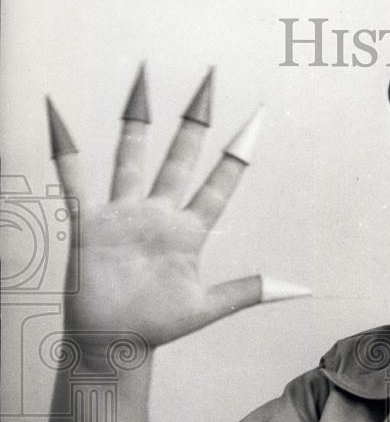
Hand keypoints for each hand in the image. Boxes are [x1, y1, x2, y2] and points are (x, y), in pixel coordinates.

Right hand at [48, 66, 308, 351]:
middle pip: (181, 157)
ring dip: (137, 120)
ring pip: (132, 156)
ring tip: (144, 79)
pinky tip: (57, 113)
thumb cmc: (159, 325)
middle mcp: (159, 214)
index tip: (257, 119)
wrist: (114, 342)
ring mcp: (124, 215)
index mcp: (189, 231)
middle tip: (210, 81)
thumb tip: (301, 290)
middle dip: (195, 122)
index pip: (220, 183)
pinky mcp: (90, 223)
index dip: (237, 154)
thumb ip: (250, 291)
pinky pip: (74, 178)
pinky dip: (66, 148)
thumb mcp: (208, 307)